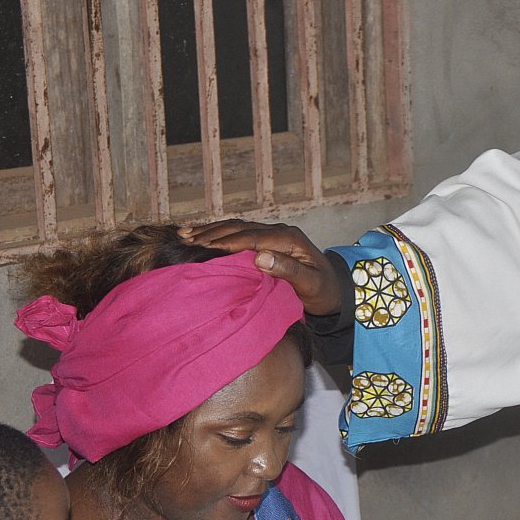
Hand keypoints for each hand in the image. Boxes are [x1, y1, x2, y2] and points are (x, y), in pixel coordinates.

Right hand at [181, 219, 344, 315]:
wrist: (336, 289)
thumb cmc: (324, 291)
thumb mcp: (311, 285)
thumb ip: (288, 271)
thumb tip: (260, 257)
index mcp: (289, 239)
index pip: (252, 238)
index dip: (227, 242)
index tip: (203, 247)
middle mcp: (280, 231)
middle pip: (240, 228)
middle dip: (212, 233)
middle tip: (185, 239)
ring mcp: (273, 234)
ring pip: (236, 227)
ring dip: (210, 230)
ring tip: (184, 233)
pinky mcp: (268, 240)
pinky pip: (239, 233)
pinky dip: (219, 233)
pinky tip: (199, 234)